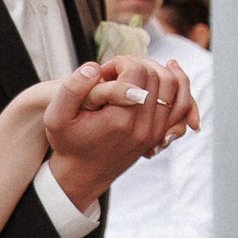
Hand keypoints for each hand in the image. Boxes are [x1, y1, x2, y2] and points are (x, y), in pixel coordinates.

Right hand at [45, 57, 198, 206]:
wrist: (82, 175)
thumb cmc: (68, 143)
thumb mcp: (56, 116)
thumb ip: (73, 88)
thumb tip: (96, 67)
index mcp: (120, 120)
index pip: (137, 71)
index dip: (119, 63)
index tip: (103, 73)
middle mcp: (144, 127)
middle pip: (157, 75)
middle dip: (136, 65)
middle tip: (116, 74)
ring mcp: (155, 132)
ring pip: (173, 85)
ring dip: (155, 71)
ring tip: (134, 73)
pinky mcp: (159, 134)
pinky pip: (182, 104)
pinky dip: (179, 86)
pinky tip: (168, 73)